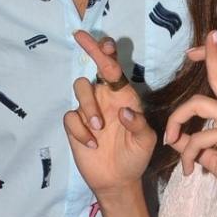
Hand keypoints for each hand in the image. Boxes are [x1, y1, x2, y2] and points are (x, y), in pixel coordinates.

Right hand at [63, 31, 155, 196]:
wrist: (118, 180)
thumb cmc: (135, 156)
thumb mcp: (145, 141)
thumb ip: (138, 124)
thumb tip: (123, 109)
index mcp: (124, 96)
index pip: (116, 69)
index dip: (109, 52)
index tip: (105, 41)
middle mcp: (105, 98)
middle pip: (93, 67)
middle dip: (90, 49)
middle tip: (82, 37)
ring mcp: (88, 110)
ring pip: (80, 88)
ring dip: (89, 106)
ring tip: (99, 128)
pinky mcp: (75, 125)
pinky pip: (71, 117)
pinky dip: (80, 131)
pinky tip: (92, 145)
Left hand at [164, 32, 216, 216]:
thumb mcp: (213, 156)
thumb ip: (196, 143)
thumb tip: (175, 138)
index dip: (215, 58)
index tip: (195, 51)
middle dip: (210, 54)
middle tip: (192, 49)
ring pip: (197, 103)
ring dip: (176, 121)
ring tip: (170, 141)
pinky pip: (197, 138)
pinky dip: (186, 155)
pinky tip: (188, 170)